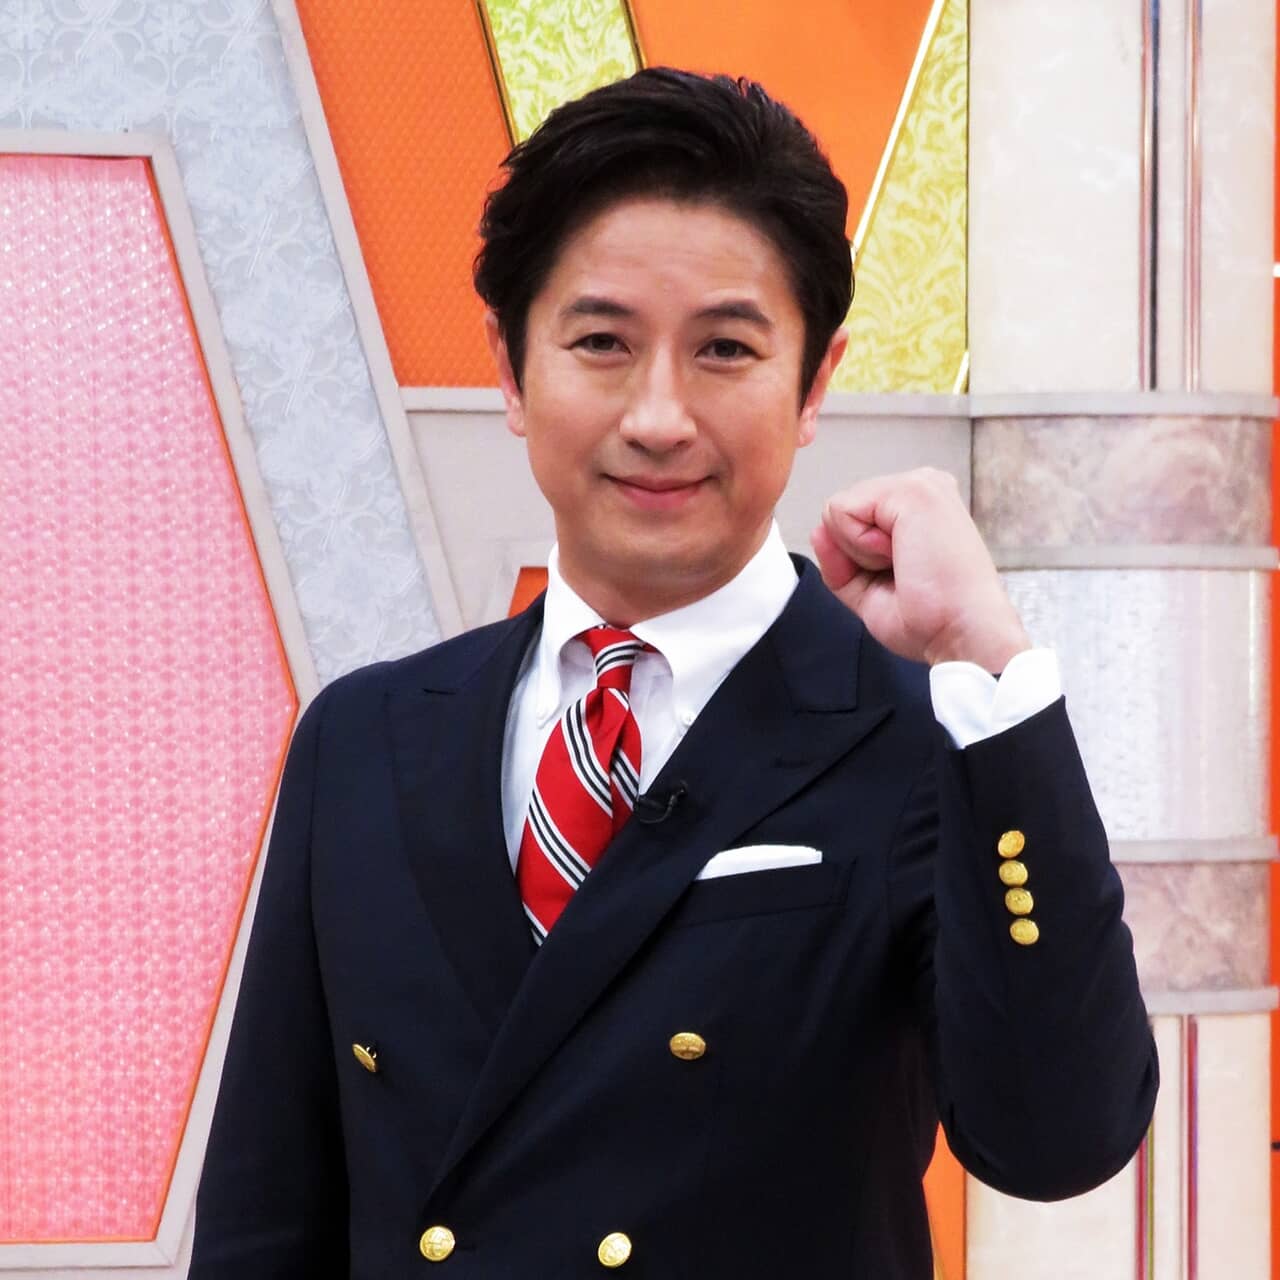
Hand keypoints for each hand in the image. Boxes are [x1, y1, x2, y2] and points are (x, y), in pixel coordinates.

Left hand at [809, 468, 1029, 670]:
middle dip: (855, 555)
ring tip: (906, 564)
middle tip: (904, 574)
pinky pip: (841, 512)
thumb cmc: (932, 620)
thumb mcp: (869, 590)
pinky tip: (901, 556)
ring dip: (859, 552)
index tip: (900, 580)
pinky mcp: (911, 490)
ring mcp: (918, 484)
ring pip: (837, 511)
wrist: (962, 633)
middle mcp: (921, 488)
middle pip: (841, 513)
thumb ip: (840, 560)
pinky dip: (859, 547)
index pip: (851, 520)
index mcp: (917, 509)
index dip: (855, 560)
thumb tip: (818, 531)